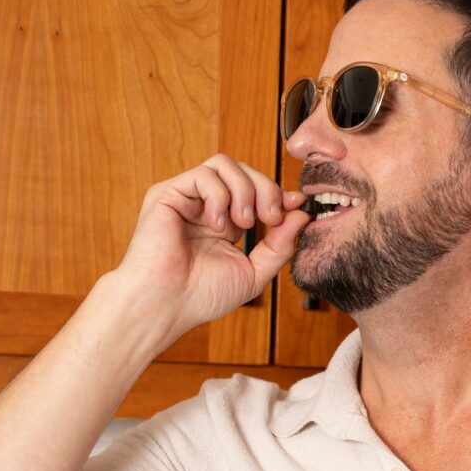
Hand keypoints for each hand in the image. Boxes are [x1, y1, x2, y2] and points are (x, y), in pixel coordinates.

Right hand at [112, 153, 309, 342]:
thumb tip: (302, 215)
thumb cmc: (202, 296)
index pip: (256, 190)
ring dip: (244, 190)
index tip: (296, 204)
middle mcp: (206, 206)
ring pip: (224, 164)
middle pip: (244, 170)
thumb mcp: (254, 272)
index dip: (277, 193)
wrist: (167, 305)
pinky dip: (219, 197)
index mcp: (226, 223)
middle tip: (270, 218)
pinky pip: (203, 175)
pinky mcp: (168, 194)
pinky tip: (217, 225)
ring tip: (243, 223)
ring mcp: (187, 198)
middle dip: (266, 189)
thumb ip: (280, 245)